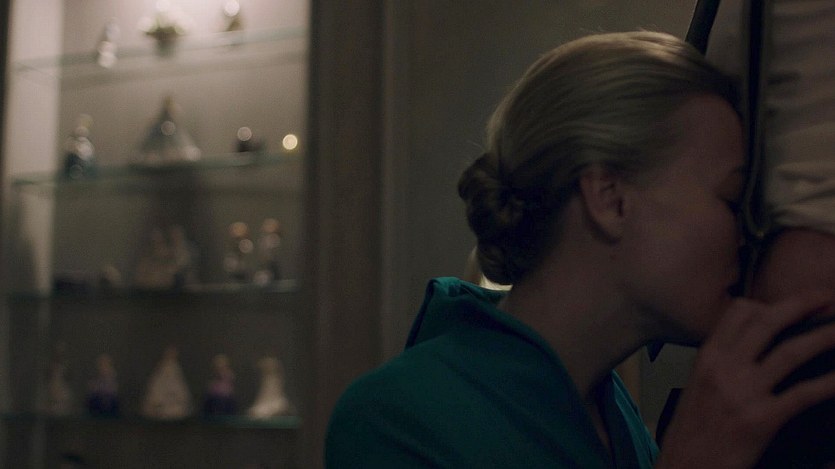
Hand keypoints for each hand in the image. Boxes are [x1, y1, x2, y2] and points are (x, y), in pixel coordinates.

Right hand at [655, 292, 834, 467]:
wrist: (684, 468)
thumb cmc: (691, 435)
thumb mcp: (697, 388)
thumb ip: (722, 365)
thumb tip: (752, 351)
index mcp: (706, 358)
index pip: (738, 312)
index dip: (770, 303)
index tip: (792, 304)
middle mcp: (723, 368)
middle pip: (767, 321)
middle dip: (803, 304)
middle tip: (829, 297)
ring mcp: (742, 392)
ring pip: (790, 351)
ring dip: (825, 337)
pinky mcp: (761, 420)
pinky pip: (804, 394)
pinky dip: (830, 383)